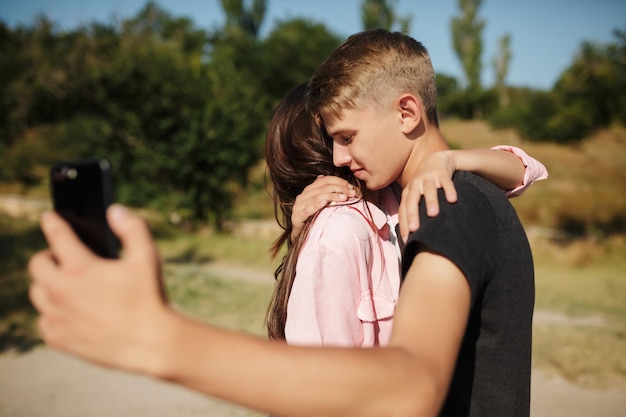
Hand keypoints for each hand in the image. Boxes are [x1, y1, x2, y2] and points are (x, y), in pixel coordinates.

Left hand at [28, 204, 170, 372]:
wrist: (150, 343)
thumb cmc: (149, 298)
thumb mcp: (147, 257)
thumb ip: (132, 228)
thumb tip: (115, 211)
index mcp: (80, 268)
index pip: (57, 235)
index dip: (52, 221)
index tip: (49, 217)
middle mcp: (61, 291)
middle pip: (37, 265)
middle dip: (48, 256)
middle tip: (63, 258)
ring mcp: (56, 316)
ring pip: (37, 292)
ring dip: (49, 285)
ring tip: (68, 285)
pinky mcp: (57, 338)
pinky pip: (44, 320)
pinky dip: (54, 313)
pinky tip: (72, 311)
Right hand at [291, 175, 356, 240]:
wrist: (301, 236)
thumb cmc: (314, 219)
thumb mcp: (322, 204)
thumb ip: (328, 193)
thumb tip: (340, 183)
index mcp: (309, 190)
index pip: (325, 180)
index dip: (338, 181)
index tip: (351, 186)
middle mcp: (303, 196)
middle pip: (323, 187)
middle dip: (339, 189)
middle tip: (351, 193)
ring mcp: (299, 206)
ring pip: (317, 197)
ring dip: (332, 196)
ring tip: (343, 197)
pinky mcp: (297, 217)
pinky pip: (307, 210)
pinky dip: (316, 205)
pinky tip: (324, 203)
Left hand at [398, 151, 457, 241]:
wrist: (436, 159)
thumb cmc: (425, 185)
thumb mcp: (416, 195)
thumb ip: (413, 211)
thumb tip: (411, 235)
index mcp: (408, 192)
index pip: (403, 210)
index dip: (404, 224)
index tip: (406, 239)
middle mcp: (416, 185)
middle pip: (412, 200)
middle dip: (413, 215)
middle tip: (415, 229)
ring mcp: (428, 178)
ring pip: (429, 190)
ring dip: (431, 201)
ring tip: (433, 214)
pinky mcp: (442, 173)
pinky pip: (446, 181)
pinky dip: (449, 190)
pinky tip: (453, 200)